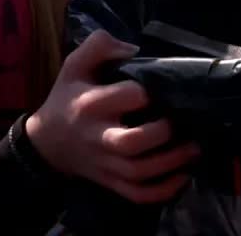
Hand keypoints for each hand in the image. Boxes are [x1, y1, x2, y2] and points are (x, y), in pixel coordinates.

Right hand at [26, 31, 199, 203]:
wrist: (46, 142)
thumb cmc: (67, 98)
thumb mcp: (74, 65)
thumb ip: (100, 46)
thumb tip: (133, 49)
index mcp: (91, 104)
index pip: (127, 97)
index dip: (149, 91)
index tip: (163, 86)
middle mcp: (98, 136)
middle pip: (132, 143)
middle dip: (162, 133)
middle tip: (181, 121)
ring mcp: (105, 164)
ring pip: (139, 173)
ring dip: (172, 163)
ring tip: (194, 148)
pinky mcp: (110, 182)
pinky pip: (138, 194)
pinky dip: (163, 191)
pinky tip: (182, 177)